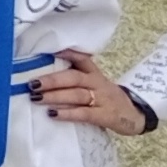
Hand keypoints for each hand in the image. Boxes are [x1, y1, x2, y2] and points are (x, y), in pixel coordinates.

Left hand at [30, 49, 149, 133]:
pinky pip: (84, 113)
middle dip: (52, 80)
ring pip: (76, 94)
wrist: (134, 115)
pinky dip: (67, 113)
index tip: (50, 51)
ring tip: (36, 97)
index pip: (82, 60)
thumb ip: (76, 79)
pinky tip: (53, 114)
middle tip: (32, 83)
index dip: (67, 54)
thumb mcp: (95, 84)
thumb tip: (44, 76)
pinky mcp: (104, 115)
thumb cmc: (106, 98)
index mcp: (94, 74)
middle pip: (73, 78)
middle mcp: (97, 83)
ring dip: (55, 96)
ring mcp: (101, 99)